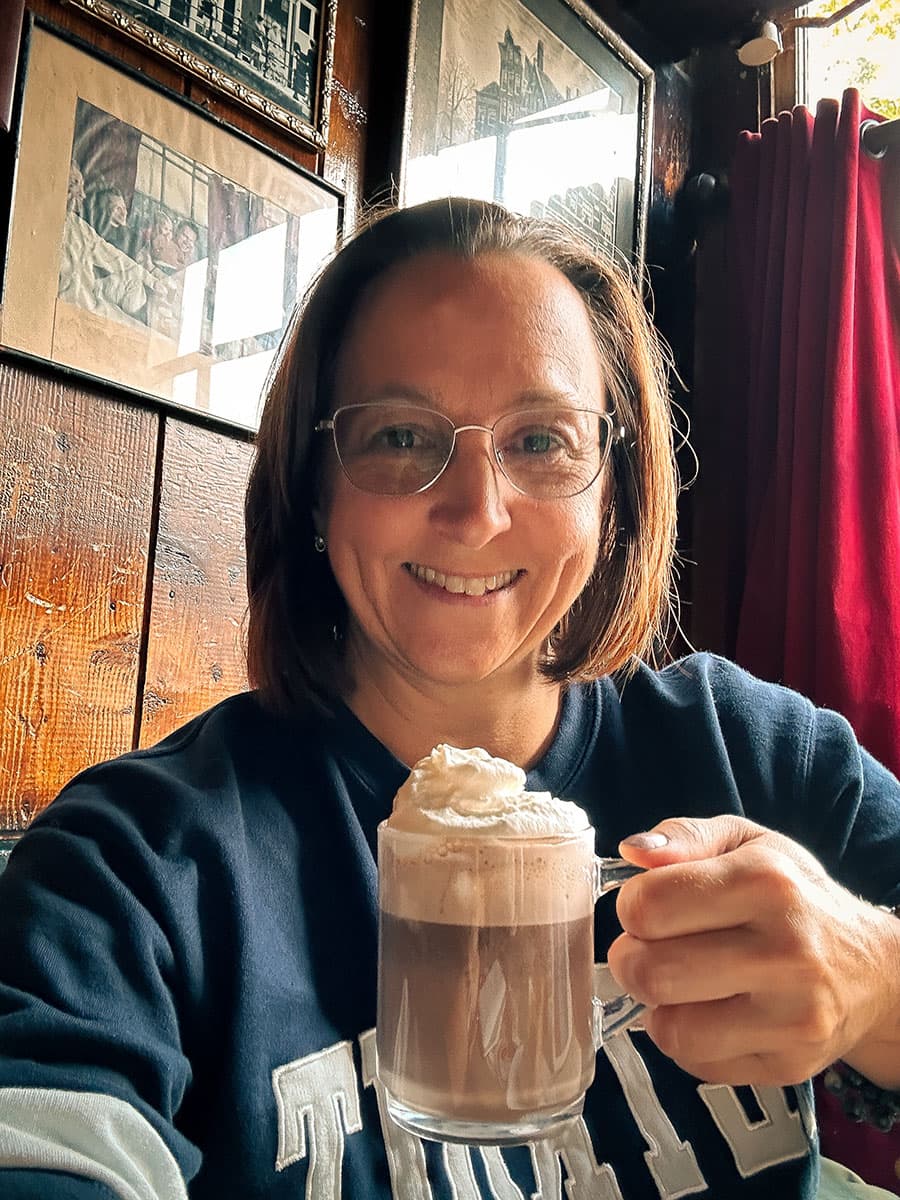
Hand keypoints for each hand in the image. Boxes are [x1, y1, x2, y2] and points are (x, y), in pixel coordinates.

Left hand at [606, 815, 899, 1086]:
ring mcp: (792, 1017)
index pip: (648, 907)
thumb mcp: (747, 842)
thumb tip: (634, 850)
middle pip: (651, 973)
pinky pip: (696, 1063)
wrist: (870, 967)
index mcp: (767, 883)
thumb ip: (685, 835)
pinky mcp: (789, 1065)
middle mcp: (786, 952)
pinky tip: (709, 1011)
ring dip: (658, 1006)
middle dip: (632, 959)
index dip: (631, 907)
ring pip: (671, 1030)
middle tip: (650, 949)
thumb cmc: (794, 896)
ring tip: (680, 982)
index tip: (647, 907)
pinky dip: (687, 1039)